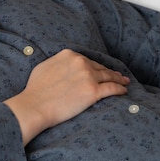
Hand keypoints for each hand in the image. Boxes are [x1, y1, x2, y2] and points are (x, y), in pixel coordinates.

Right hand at [4, 49, 129, 144]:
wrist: (35, 105)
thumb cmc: (35, 89)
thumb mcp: (45, 67)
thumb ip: (58, 63)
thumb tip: (63, 66)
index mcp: (70, 55)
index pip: (87, 61)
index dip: (96, 66)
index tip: (101, 70)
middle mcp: (81, 62)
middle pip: (99, 68)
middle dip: (109, 72)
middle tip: (118, 76)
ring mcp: (88, 76)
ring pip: (109, 76)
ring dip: (118, 79)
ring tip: (124, 82)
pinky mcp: (93, 91)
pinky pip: (112, 88)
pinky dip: (120, 89)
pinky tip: (124, 91)